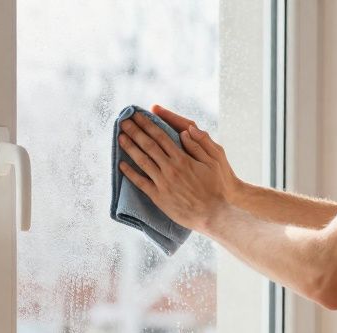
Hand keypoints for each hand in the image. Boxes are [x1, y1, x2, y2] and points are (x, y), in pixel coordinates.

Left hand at [117, 108, 236, 231]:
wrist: (213, 214)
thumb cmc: (216, 187)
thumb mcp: (215, 161)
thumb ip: (199, 145)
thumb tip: (186, 131)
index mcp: (183, 158)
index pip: (161, 136)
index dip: (148, 124)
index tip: (138, 116)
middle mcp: (170, 168)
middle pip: (148, 145)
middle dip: (135, 131)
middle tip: (123, 121)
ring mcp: (163, 183)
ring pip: (142, 161)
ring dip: (130, 147)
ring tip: (120, 137)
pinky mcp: (159, 197)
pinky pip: (141, 183)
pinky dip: (130, 173)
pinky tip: (121, 165)